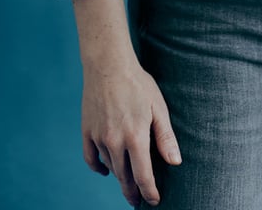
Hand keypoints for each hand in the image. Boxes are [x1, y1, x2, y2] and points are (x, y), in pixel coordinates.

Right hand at [81, 59, 180, 206]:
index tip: (154, 201)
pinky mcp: (87, 131)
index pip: (143, 176)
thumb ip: (165, 137)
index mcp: (136, 137)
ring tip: (128, 182)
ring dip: (120, 177)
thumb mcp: (158, 107)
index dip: (149, 192)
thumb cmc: (137, 83)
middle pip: (125, 177)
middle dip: (133, 191)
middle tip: (138, 200)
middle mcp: (115, 142)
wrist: (108, 65)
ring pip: (110, 167)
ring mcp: (99, 137)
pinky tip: (105, 170)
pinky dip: (98, 168)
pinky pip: (91, 159)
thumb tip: (175, 162)